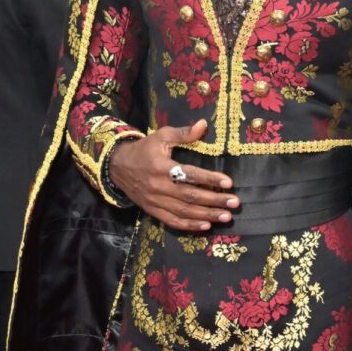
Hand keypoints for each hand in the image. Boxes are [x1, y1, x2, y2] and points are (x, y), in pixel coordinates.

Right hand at [110, 118, 240, 231]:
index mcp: (162, 167)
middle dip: (214, 201)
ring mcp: (155, 201)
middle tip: (234, 203)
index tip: (228, 183)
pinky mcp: (153, 211)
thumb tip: (204, 124)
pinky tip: (206, 226)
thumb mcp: (161, 136)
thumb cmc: (144, 150)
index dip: (209, 179)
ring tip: (226, 216)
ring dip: (207, 215)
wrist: (117, 167)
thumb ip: (183, 133)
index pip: (189, 174)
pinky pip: (172, 221)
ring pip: (184, 212)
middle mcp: (159, 186)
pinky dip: (190, 226)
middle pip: (190, 196)